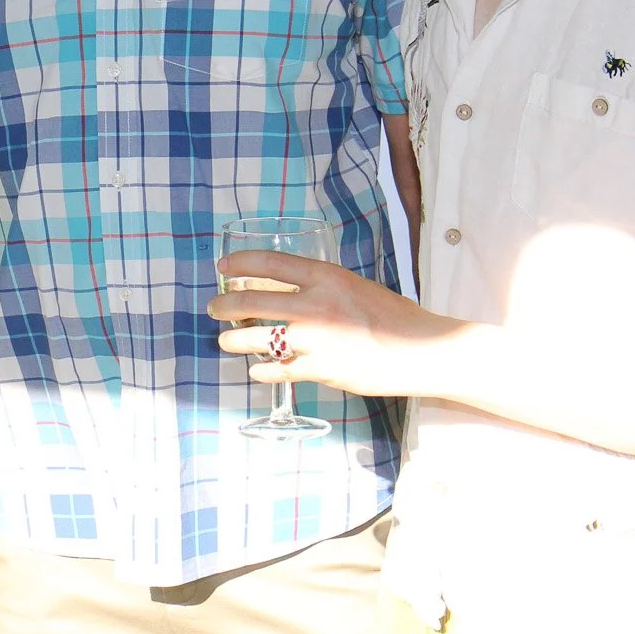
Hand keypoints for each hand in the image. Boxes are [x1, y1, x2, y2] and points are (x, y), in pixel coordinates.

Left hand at [206, 250, 458, 397]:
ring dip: (234, 340)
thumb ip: (322, 288)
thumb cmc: (392, 315)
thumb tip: (291, 293)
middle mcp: (315, 304)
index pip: (270, 263)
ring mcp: (315, 339)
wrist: (420, 349)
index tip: (224, 267)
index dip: (240, 263)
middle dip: (225, 305)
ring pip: (256, 338)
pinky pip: (278, 370)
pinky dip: (262, 370)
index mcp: (325, 276)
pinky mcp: (321, 369)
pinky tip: (255, 370)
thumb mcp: (354, 286)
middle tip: (215, 308)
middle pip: (252, 300)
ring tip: (226, 341)